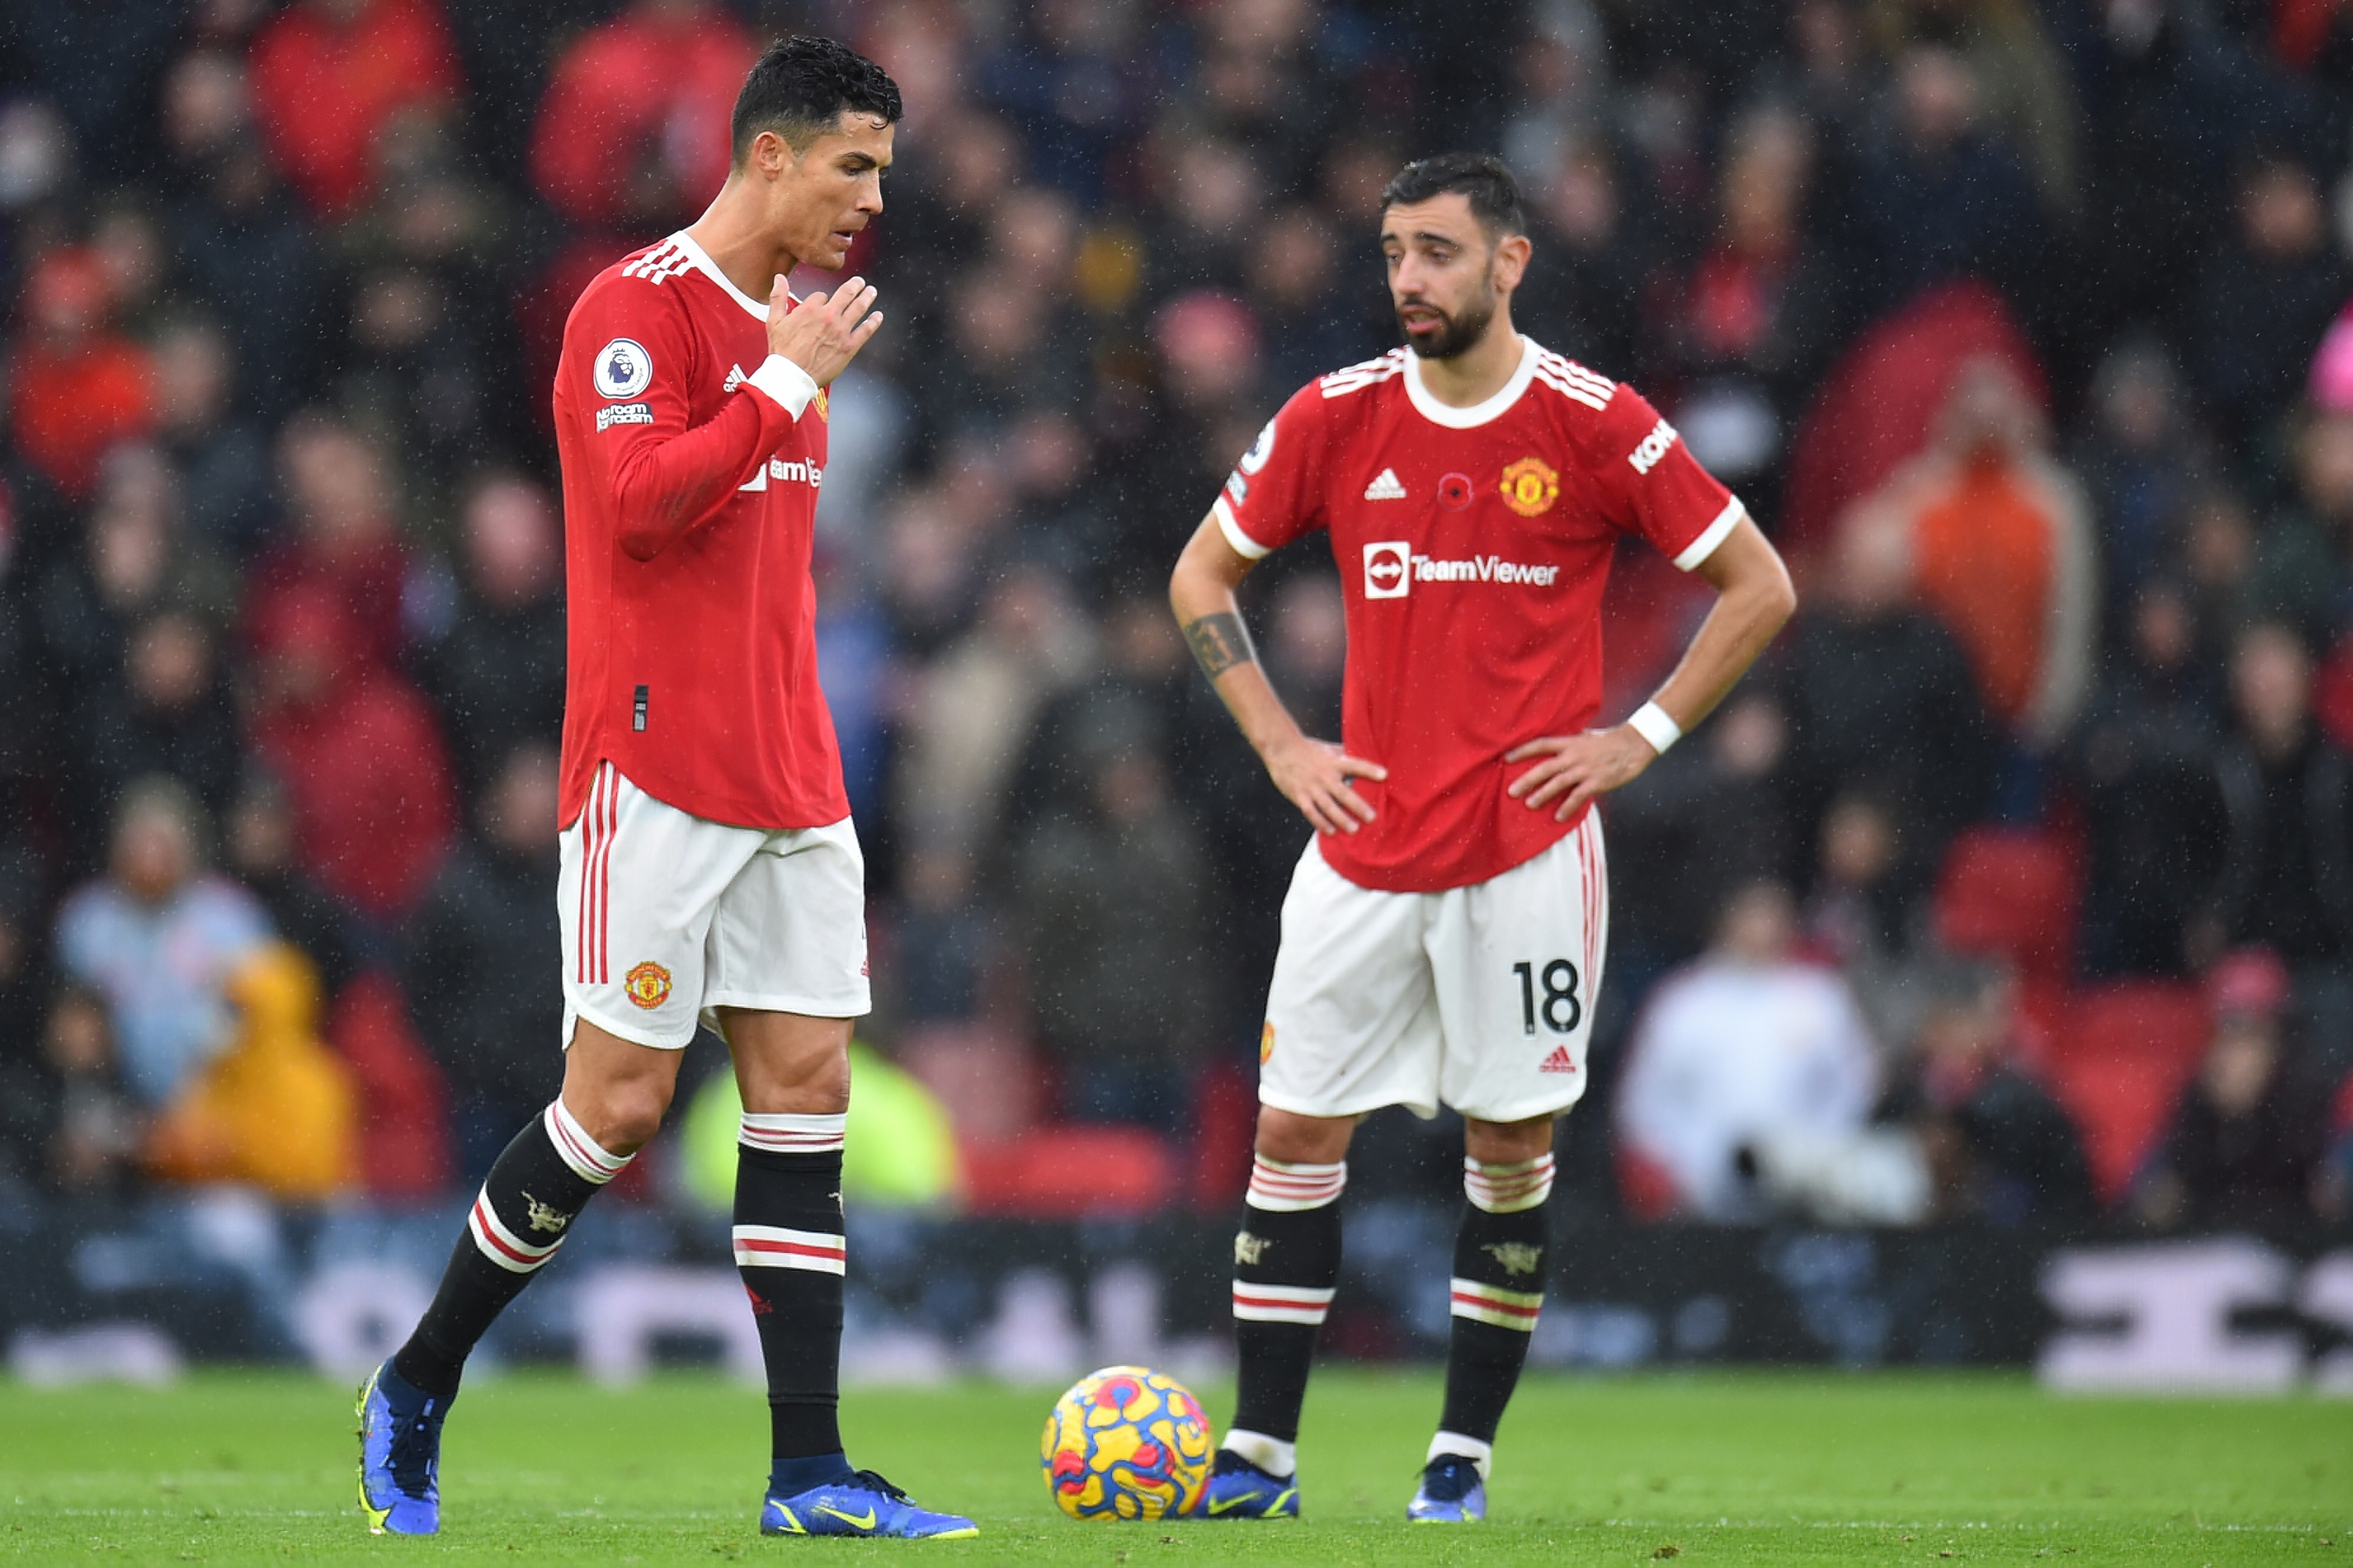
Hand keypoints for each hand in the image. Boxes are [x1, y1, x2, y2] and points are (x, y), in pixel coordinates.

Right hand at [766, 273, 881, 385]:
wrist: (793, 375)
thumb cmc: (782, 351)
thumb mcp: (774, 321)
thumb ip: (778, 297)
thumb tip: (779, 278)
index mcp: (810, 308)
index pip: (821, 295)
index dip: (821, 299)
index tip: (821, 304)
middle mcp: (828, 316)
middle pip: (846, 294)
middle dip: (854, 286)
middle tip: (859, 282)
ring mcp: (841, 331)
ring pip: (858, 308)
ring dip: (867, 297)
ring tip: (871, 292)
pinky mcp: (849, 346)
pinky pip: (866, 331)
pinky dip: (874, 322)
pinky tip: (878, 316)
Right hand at [1263, 732, 1385, 835]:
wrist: (1280, 749)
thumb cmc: (1307, 748)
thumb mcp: (1327, 748)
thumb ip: (1343, 754)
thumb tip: (1361, 752)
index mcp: (1333, 762)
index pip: (1355, 765)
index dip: (1369, 770)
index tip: (1385, 775)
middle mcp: (1324, 776)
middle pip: (1344, 793)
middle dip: (1358, 806)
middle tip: (1372, 817)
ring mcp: (1311, 787)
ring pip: (1328, 806)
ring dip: (1341, 819)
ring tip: (1354, 829)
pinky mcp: (1299, 796)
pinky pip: (1311, 812)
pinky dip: (1321, 823)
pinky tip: (1330, 831)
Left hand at [1506, 725, 1656, 820]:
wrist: (1633, 746)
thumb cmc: (1608, 741)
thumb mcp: (1585, 737)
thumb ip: (1569, 742)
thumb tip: (1552, 745)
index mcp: (1569, 742)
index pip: (1540, 744)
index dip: (1522, 751)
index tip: (1506, 758)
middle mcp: (1573, 756)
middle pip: (1544, 768)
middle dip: (1526, 780)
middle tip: (1511, 791)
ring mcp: (1584, 770)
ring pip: (1558, 784)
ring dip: (1542, 795)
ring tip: (1529, 805)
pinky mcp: (1596, 782)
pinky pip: (1577, 797)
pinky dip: (1567, 808)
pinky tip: (1558, 818)